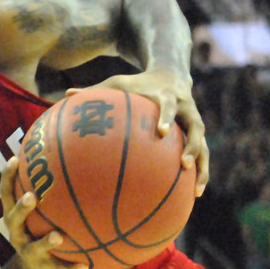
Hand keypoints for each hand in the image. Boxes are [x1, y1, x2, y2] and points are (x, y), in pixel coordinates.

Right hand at [0, 156, 88, 268]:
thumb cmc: (37, 232)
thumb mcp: (35, 215)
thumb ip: (44, 192)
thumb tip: (66, 157)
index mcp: (14, 218)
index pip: (6, 195)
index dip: (7, 178)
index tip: (14, 160)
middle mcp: (18, 234)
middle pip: (14, 220)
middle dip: (21, 208)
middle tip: (30, 197)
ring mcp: (30, 252)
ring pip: (35, 247)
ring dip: (45, 241)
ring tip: (57, 236)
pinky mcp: (45, 268)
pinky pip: (60, 268)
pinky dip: (72, 267)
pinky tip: (86, 266)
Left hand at [67, 69, 207, 196]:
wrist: (171, 75)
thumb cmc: (138, 83)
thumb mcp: (117, 83)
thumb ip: (95, 90)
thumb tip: (66, 93)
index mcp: (167, 95)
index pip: (170, 105)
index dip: (168, 117)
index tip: (162, 132)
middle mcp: (186, 109)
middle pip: (196, 128)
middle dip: (192, 146)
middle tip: (183, 163)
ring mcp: (194, 122)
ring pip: (203, 145)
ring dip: (201, 166)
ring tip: (196, 189)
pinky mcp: (196, 133)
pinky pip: (202, 155)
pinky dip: (200, 172)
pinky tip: (193, 194)